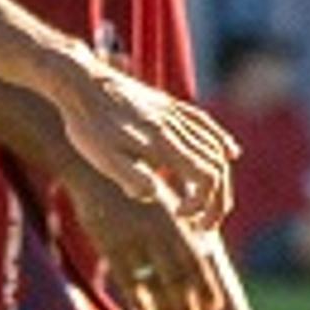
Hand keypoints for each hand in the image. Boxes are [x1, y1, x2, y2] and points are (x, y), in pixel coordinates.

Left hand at [56, 66, 233, 230]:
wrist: (79, 82)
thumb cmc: (87, 126)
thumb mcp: (102, 159)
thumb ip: (131, 178)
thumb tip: (155, 195)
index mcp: (163, 144)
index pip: (204, 177)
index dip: (202, 203)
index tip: (181, 215)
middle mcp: (176, 127)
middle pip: (216, 166)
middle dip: (218, 201)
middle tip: (206, 227)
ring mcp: (174, 114)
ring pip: (214, 147)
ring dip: (221, 178)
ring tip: (214, 203)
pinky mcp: (168, 106)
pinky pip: (205, 124)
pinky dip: (221, 142)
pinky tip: (230, 153)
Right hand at [67, 177, 226, 309]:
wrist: (95, 170)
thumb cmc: (132, 185)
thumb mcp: (164, 200)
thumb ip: (182, 225)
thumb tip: (205, 248)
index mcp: (176, 220)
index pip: (198, 261)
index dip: (207, 287)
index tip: (214, 308)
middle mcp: (160, 231)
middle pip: (181, 277)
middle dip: (190, 305)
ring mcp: (135, 238)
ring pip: (158, 281)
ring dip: (170, 308)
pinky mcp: (110, 244)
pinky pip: (128, 277)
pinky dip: (138, 297)